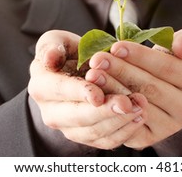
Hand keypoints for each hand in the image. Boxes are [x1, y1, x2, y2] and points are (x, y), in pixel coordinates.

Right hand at [28, 29, 146, 149]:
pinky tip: (139, 118)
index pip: (59, 91)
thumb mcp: (56, 41)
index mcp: (41, 85)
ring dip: (119, 122)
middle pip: (78, 117)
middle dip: (105, 112)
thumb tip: (49, 57)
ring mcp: (67, 127)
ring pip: (93, 132)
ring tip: (140, 107)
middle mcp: (50, 111)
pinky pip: (104, 141)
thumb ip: (52, 47)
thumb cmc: (66, 51)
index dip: (79, 93)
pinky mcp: (85, 136)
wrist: (72, 69)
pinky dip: (123, 132)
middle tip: (128, 104)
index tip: (98, 95)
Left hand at [86, 27, 181, 148]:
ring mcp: (169, 126)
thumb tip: (181, 47)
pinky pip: (127, 125)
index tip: (116, 46)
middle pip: (148, 88)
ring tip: (93, 74)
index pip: (166, 67)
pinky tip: (97, 94)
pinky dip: (111, 109)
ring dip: (111, 89)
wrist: (179, 87)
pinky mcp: (150, 137)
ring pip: (136, 106)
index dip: (139, 56)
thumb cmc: (181, 58)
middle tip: (97, 59)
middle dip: (120, 71)